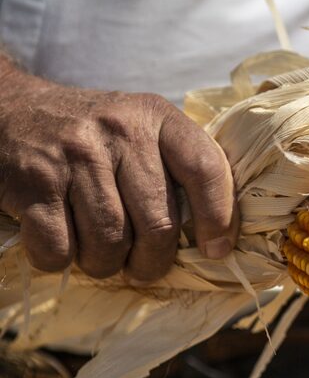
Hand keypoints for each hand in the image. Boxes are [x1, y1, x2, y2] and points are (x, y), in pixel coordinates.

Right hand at [0, 57, 238, 281]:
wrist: (9, 109)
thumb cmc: (92, 137)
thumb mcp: (141, 131)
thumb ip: (178, 168)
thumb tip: (218, 237)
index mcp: (156, 117)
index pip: (205, 168)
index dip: (218, 217)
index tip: (216, 250)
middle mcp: (120, 129)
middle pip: (158, 221)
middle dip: (153, 261)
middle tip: (144, 268)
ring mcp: (74, 154)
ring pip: (110, 241)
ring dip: (105, 264)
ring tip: (100, 255)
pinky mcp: (32, 181)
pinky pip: (59, 248)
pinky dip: (59, 261)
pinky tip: (61, 245)